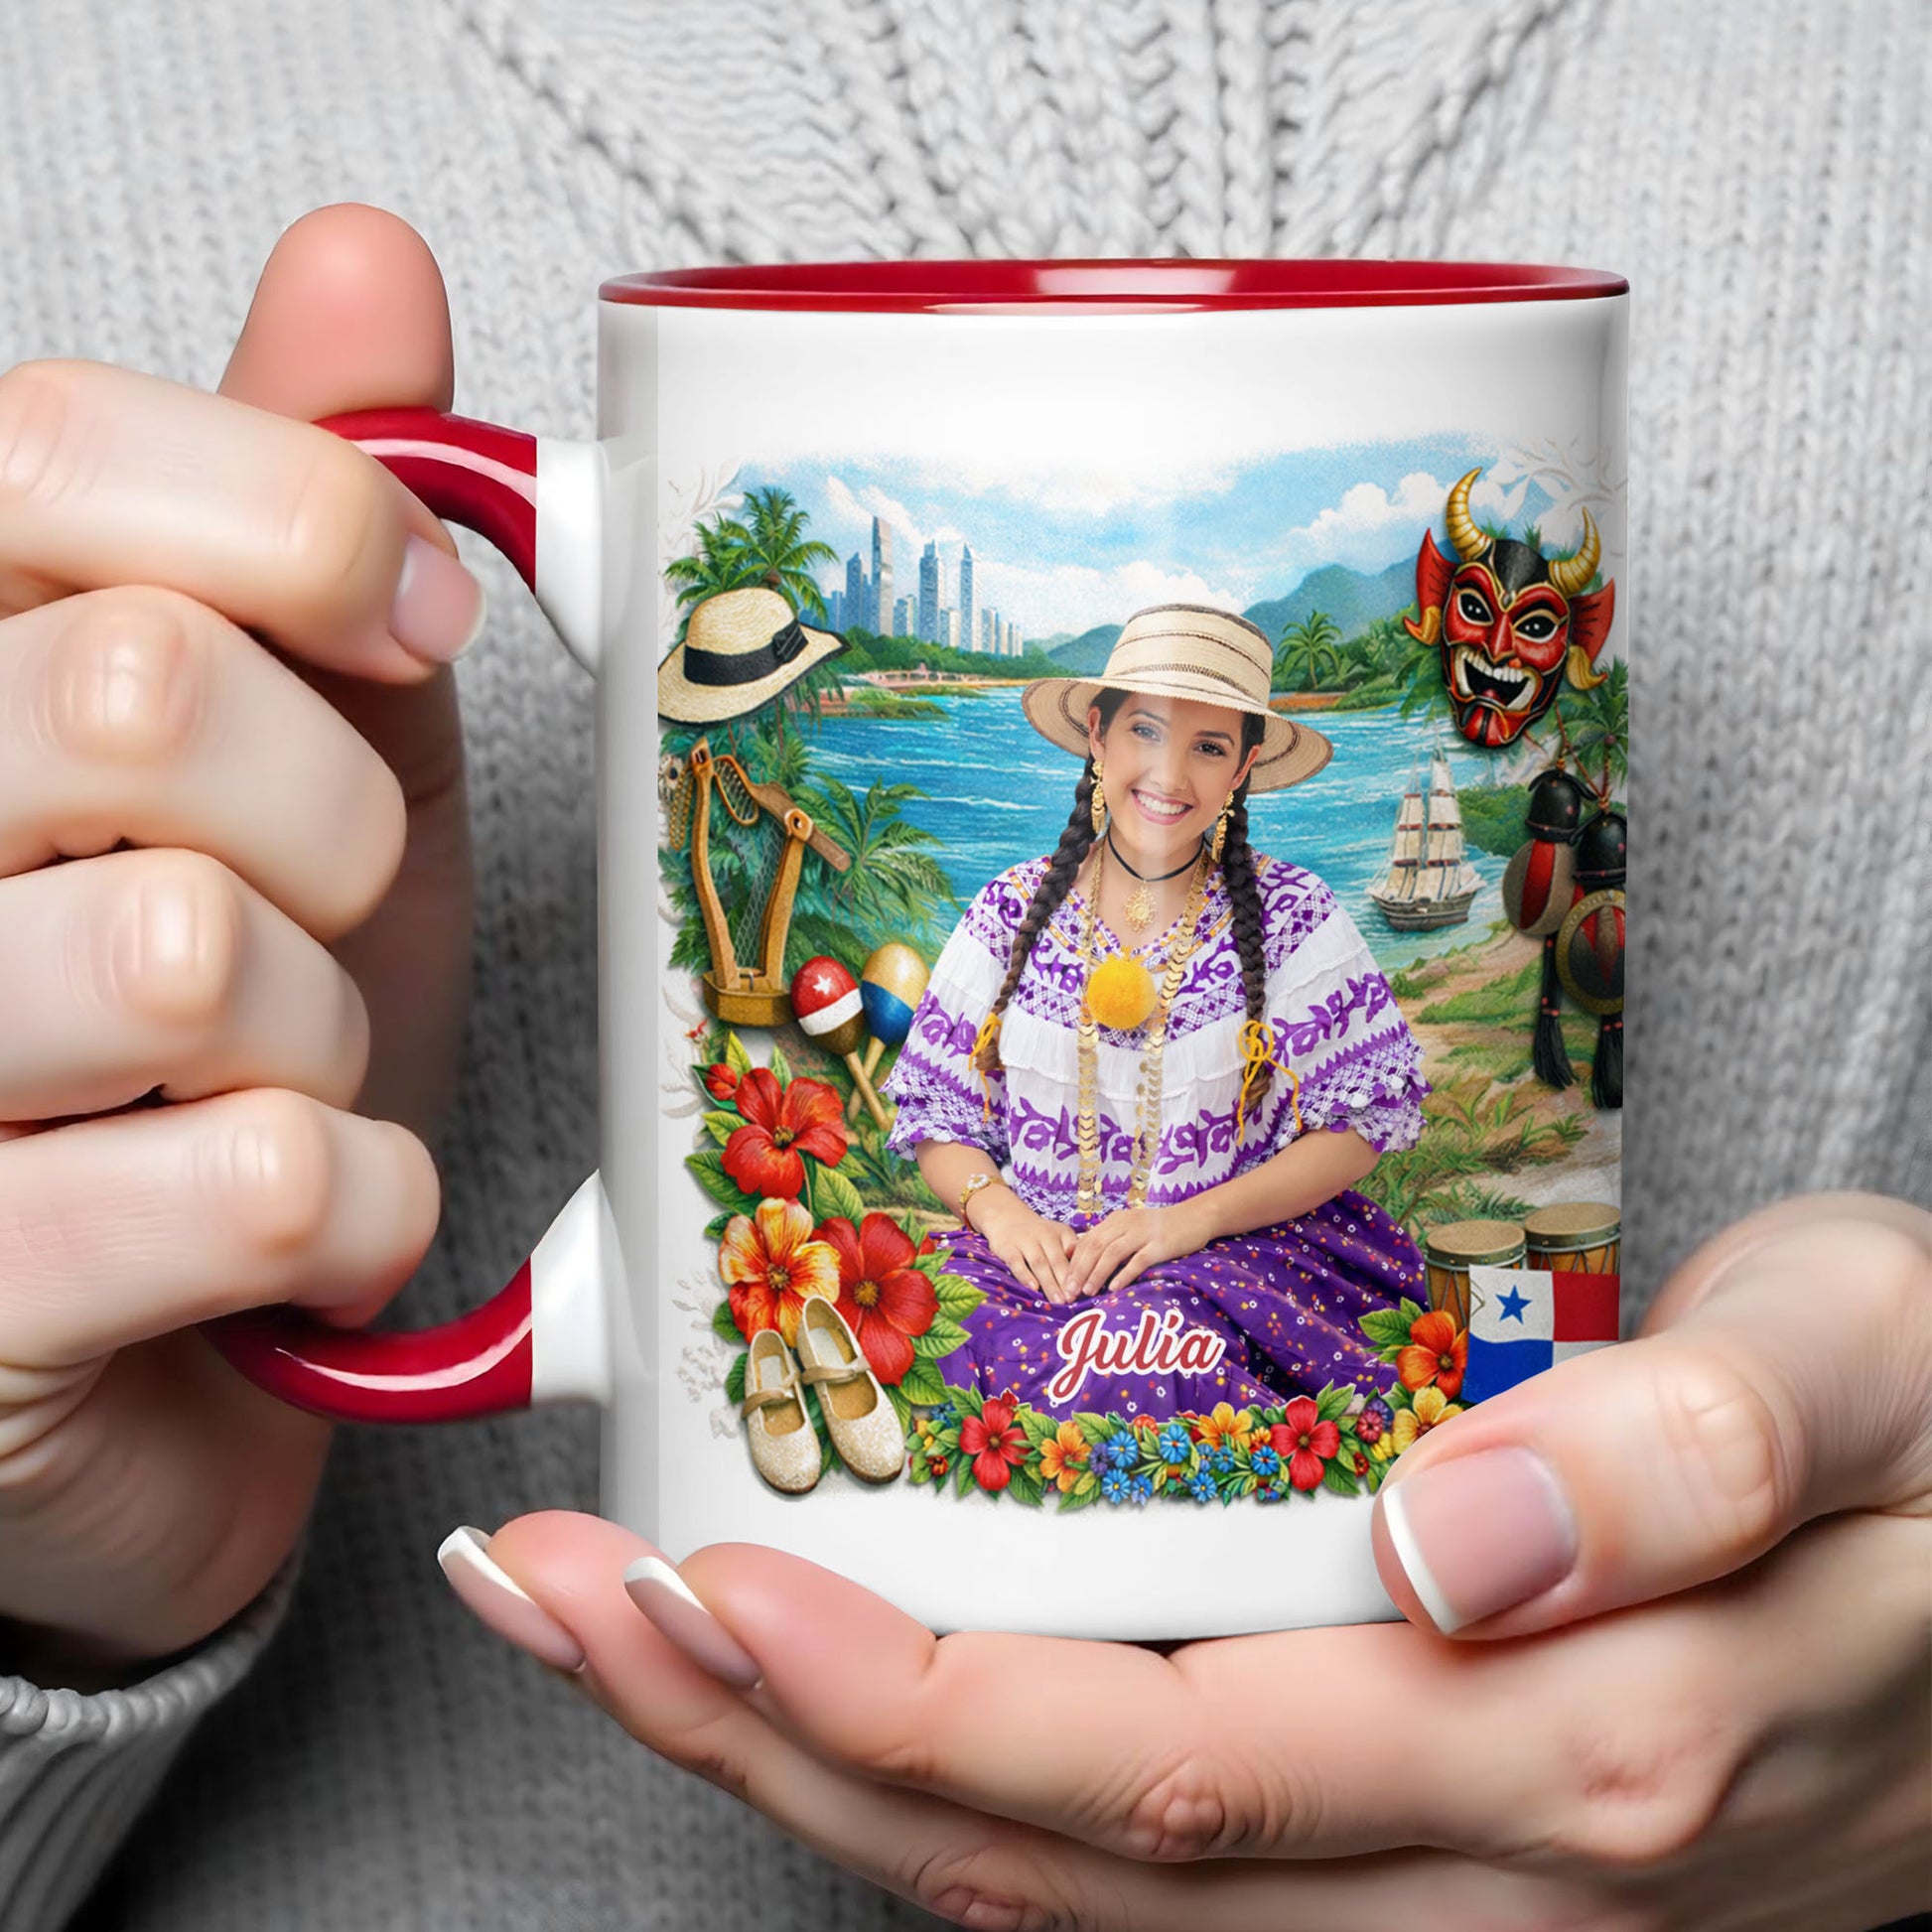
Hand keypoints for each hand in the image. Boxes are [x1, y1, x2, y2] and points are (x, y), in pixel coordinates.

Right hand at [0, 206, 475, 1677]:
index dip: (306, 523)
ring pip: (192, 949)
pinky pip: (259, 1182)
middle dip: (333, 825)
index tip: (415, 627)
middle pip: (143, 692)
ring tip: (274, 1090)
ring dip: (325, 1038)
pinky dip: (360, 1214)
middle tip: (319, 920)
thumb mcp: (290, 749)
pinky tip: (299, 1237)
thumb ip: (290, 522)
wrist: (165, 1347)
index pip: (48, 449)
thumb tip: (365, 262)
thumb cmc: (218, 1042)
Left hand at [455, 1194, 1929, 1929]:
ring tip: (626, 1633)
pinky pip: (1144, 1865)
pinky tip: (846, 1697)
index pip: (1156, 1761)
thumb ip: (1693, 1450)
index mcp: (1566, 1744)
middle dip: (764, 1739)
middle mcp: (1471, 1859)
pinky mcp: (1422, 1848)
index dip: (897, 1695)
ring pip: (1068, 1884)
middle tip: (554, 1595)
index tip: (693, 1584)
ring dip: (815, 1769)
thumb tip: (1460, 1534)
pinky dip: (955, 1785)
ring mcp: (1437, 1886)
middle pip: (1049, 1855)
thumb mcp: (1879, 1376)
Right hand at [973, 1187, 1077, 1301]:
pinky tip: (1033, 1288)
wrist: (1008, 1217)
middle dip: (1065, 1282)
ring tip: (1058, 1301)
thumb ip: (1072, 1249)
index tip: (1084, 1289)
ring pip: (1039, 1264)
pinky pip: (1017, 1263)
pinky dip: (1025, 1276)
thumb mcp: (1058, 1234)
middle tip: (1072, 1300)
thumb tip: (1088, 1271)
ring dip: (1049, 1283)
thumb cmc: (1039, 1233)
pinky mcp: (1007, 1248)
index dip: (1078, 1271)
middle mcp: (1043, 1235)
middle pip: (1056, 1261)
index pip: (1072, 1252)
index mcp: (1060, 1232)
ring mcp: (1025, 1241)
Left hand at [1065, 1200, 1210, 1297]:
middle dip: (1080, 1270)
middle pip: (1096, 1247)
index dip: (1074, 1262)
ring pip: (1113, 1253)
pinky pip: (1138, 1260)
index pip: (1087, 1241)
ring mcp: (1143, 1233)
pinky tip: (1115, 1288)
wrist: (1194, 1218)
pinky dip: (1124, 1274)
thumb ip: (1110, 1239)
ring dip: (1097, 1273)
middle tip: (1070, 1292)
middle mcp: (1126, 1224)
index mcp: (1116, 1220)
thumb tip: (1084, 1259)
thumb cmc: (1159, 1228)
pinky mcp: (1160, 1244)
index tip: (1064, 1282)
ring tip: (1087, 1291)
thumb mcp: (1131, 1228)